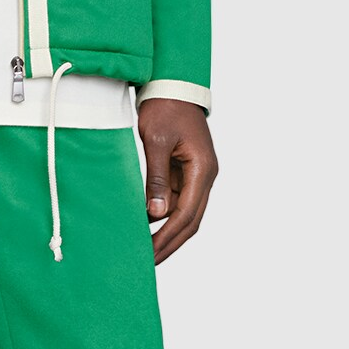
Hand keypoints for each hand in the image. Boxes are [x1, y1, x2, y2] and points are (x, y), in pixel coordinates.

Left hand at [138, 100, 216, 264]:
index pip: (186, 215)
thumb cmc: (165, 107)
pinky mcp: (185, 172)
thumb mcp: (156, 140)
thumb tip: (155, 213)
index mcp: (203, 170)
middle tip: (148, 262)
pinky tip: (145, 226)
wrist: (172, 85)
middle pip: (190, 221)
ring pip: (184, 213)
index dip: (168, 238)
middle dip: (169, 243)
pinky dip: (162, 216)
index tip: (150, 254)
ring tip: (144, 250)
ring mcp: (196, 175)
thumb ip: (157, 177)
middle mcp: (205, 176)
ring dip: (166, 232)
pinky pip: (176, 200)